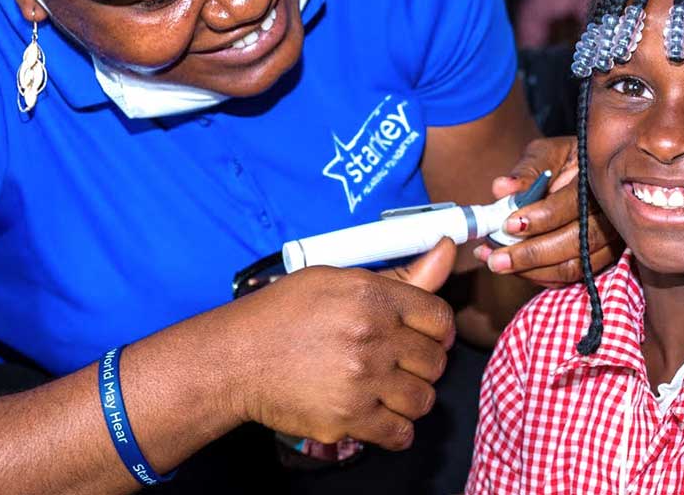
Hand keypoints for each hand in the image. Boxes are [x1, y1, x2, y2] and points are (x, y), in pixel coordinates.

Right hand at [226, 239, 457, 450]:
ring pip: (422, 399)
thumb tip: (448, 250)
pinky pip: (400, 433)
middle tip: (396, 365)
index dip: (437, 332)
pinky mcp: (349, 418)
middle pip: (435, 362)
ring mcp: (362, 380)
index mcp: (372, 296)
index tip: (425, 340)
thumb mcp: (337, 281)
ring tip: (384, 390)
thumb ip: (401, 275)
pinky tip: (377, 416)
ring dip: (408, 398)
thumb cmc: (282, 316)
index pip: (439, 318)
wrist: (235, 360)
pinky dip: (394, 429)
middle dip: (421, 366)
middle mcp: (372, 336)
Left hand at [476, 137, 620, 288]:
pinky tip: (516, 269)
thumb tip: (501, 189)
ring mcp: (611, 240)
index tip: (508, 224)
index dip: (540, 218)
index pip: (572, 204)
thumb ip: (527, 170)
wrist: (592, 175)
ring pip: (574, 266)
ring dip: (532, 271)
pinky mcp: (603, 260)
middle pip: (576, 243)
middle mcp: (612, 214)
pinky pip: (572, 277)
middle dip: (531, 255)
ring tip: (497, 263)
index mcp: (597, 181)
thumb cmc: (567, 162)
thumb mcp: (548, 154)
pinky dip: (541, 277)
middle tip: (495, 259)